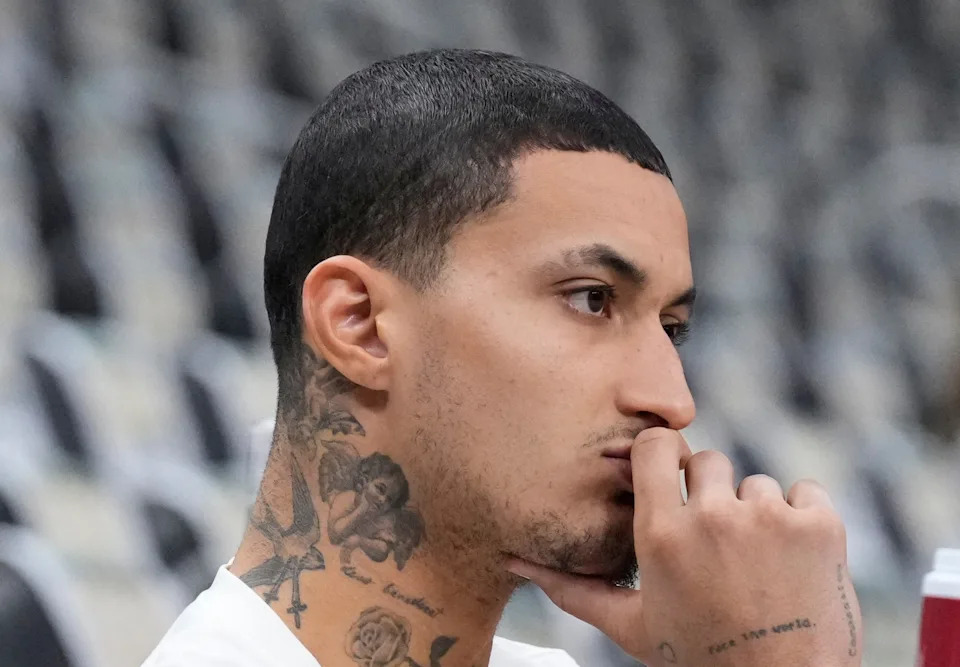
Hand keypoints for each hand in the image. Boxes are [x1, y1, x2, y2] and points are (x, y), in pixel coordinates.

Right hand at [507, 428, 861, 666]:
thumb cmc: (701, 659)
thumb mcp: (631, 625)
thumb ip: (572, 589)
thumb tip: (516, 561)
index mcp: (662, 533)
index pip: (658, 445)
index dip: (664, 457)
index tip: (671, 479)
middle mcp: (713, 516)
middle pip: (709, 462)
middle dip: (711, 494)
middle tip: (718, 544)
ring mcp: (769, 517)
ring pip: (758, 483)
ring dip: (758, 514)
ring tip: (757, 566)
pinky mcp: (820, 525)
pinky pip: (807, 492)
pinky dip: (803, 519)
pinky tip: (792, 562)